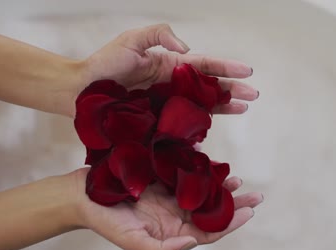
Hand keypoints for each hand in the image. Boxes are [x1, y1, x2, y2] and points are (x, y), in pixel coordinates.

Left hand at [60, 24, 258, 116]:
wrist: (82, 91)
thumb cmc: (105, 63)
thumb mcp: (133, 39)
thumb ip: (161, 35)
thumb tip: (187, 50)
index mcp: (171, 64)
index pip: (205, 64)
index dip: (227, 67)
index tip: (247, 70)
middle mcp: (174, 84)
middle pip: (210, 86)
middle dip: (233, 88)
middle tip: (254, 94)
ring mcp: (168, 103)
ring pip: (202, 104)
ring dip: (224, 105)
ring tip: (243, 107)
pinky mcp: (160, 119)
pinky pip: (185, 122)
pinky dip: (201, 124)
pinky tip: (214, 127)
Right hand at [72, 168, 262, 249]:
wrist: (84, 195)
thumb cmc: (106, 221)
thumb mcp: (133, 242)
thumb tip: (191, 244)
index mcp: (173, 233)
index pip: (209, 231)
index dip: (231, 222)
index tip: (250, 211)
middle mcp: (176, 215)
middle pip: (211, 211)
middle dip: (235, 204)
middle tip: (257, 195)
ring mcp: (170, 195)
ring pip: (202, 192)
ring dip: (220, 186)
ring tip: (237, 180)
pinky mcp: (163, 177)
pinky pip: (186, 172)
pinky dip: (200, 168)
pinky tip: (211, 162)